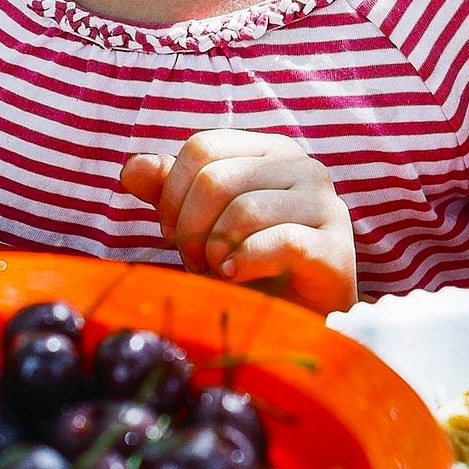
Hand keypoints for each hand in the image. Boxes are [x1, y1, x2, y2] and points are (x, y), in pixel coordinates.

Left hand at [121, 129, 357, 315]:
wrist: (299, 321)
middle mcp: (302, 166)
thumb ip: (166, 189)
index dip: (173, 193)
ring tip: (216, 272)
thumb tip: (131, 168)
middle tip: (194, 261)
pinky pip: (281, 242)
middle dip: (190, 228)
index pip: (202, 147)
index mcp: (268, 149)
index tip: (171, 232)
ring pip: (244, 210)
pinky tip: (234, 277)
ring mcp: (325, 204)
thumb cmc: (245, 263)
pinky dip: (245, 263)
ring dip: (215, 251)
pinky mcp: (337, 248)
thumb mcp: (199, 221)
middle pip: (216, 179)